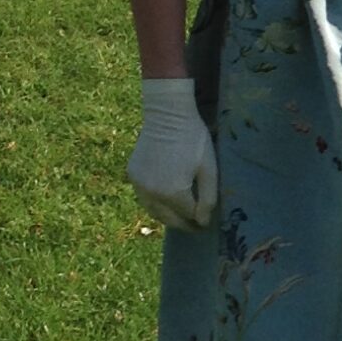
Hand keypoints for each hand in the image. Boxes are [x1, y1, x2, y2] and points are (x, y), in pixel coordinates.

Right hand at [128, 77, 217, 230]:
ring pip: (153, 211)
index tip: (206, 223)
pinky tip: (166, 199)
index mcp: (173, 193)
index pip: (188, 217)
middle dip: (183, 224)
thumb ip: (207, 198)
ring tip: (181, 216)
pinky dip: (155, 203)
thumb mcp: (209, 169)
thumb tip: (202, 221)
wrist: (167, 115)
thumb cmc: (194, 139)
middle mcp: (153, 194)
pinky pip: (144, 198)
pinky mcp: (132, 175)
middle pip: (169, 219)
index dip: (199, 221)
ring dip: (167, 217)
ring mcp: (139, 185)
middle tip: (194, 225)